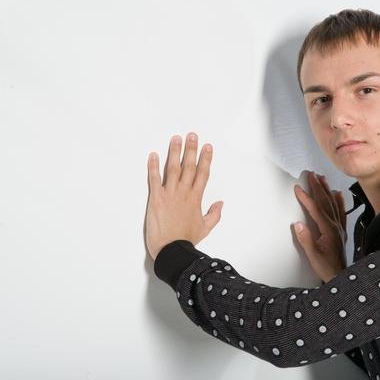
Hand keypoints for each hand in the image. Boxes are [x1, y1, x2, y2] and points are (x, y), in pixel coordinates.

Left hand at [144, 132, 223, 259]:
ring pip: (173, 169)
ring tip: (176, 138)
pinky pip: (154, 179)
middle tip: (192, 135)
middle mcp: (183, 193)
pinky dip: (153, 166)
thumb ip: (214, 214)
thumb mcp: (205, 228)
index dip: (206, 159)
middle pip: (189, 166)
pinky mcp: (156, 199)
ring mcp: (169, 194)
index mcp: (196, 198)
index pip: (203, 173)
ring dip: (174, 152)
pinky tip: (154, 155)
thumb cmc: (187, 240)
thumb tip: (220, 203)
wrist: (171, 250)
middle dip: (191, 149)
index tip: (207, 147)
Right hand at [293, 171, 347, 282]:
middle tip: (311, 174)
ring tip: (322, 178)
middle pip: (325, 202)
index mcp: (328, 230)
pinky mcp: (341, 231)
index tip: (298, 188)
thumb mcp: (312, 256)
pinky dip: (339, 201)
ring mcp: (339, 227)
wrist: (340, 276)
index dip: (306, 197)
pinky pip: (341, 212)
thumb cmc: (327, 268)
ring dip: (326, 190)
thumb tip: (298, 225)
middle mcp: (335, 226)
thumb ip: (305, 239)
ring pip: (333, 204)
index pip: (315, 209)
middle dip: (317, 187)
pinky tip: (338, 193)